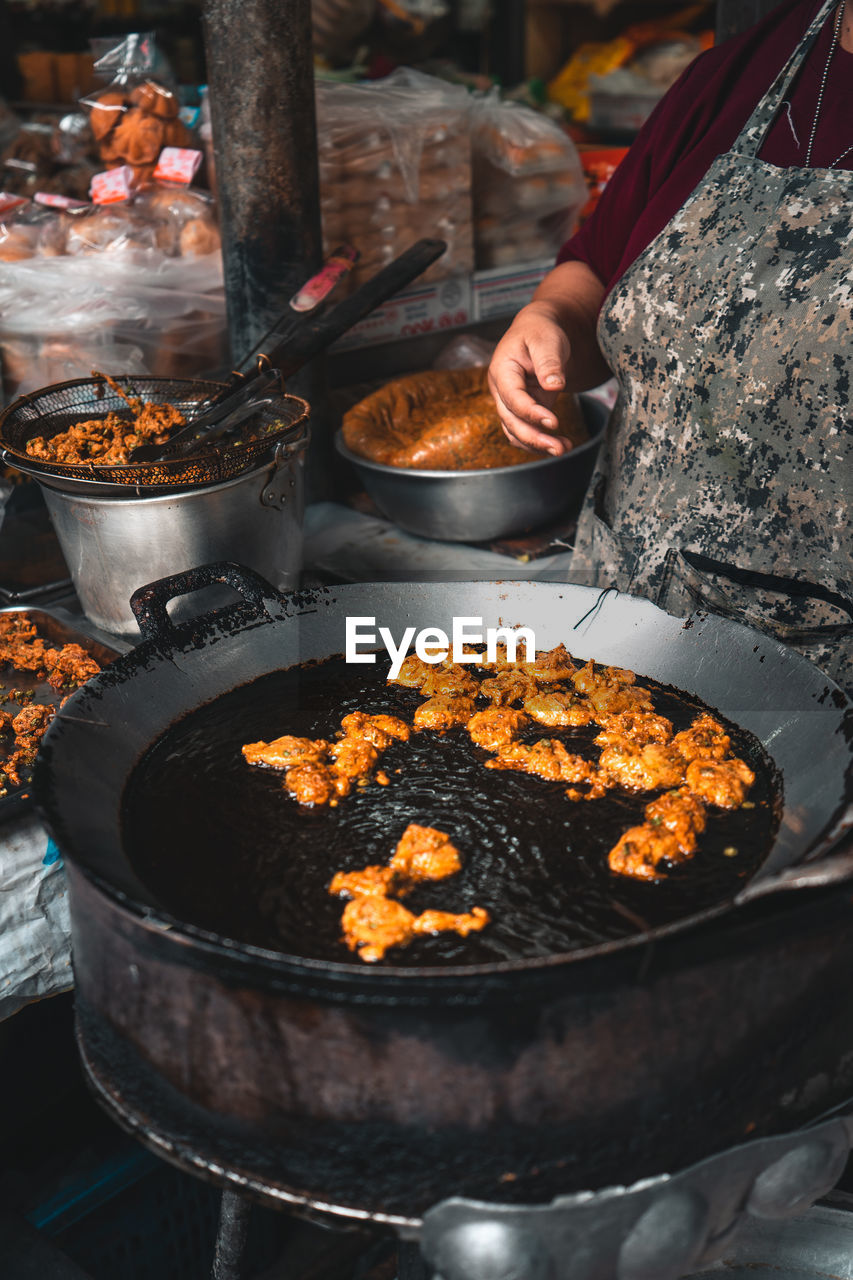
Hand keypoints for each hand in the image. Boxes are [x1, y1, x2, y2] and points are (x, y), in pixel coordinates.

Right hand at [488, 301, 571, 455]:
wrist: (539, 332)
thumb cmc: (540, 332)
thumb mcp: (546, 339)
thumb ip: (548, 362)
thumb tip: (554, 385)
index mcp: (502, 370)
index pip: (512, 397)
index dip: (530, 412)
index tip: (553, 422)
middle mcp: (502, 390)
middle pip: (511, 421)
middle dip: (534, 437)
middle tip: (559, 448)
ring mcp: (510, 403)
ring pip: (516, 432)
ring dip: (537, 445)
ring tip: (563, 449)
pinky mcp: (523, 411)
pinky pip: (526, 432)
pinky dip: (540, 442)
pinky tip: (560, 445)